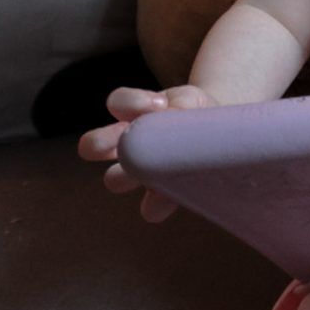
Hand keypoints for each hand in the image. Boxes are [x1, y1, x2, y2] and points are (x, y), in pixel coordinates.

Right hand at [77, 83, 216, 221]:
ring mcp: (140, 171)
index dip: (133, 102)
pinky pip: (150, 208)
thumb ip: (181, 105)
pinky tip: (176, 195)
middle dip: (100, 141)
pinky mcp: (160, 197)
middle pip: (92, 144)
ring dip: (129, 176)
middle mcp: (127, 144)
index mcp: (134, 112)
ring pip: (114, 180)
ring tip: (155, 171)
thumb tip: (170, 115)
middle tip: (123, 141)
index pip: (118, 101)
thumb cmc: (198, 114)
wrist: (217, 139)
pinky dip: (158, 203)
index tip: (161, 104)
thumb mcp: (193, 101)